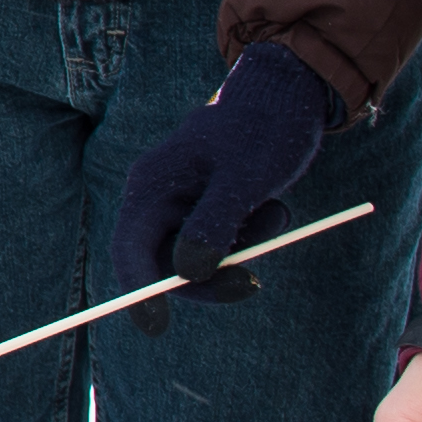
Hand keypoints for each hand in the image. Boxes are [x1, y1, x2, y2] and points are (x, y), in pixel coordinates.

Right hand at [108, 40, 337, 303]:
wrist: (291, 94)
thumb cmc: (265, 129)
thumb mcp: (243, 180)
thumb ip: (212, 226)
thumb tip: (187, 275)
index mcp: (153, 184)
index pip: (131, 248)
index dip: (139, 291)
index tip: (156, 328)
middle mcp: (159, 195)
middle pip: (166, 261)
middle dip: (212, 276)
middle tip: (255, 282)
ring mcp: (183, 200)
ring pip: (198, 254)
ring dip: (240, 250)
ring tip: (274, 214)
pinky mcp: (208, 204)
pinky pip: (220, 240)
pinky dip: (249, 236)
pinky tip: (271, 207)